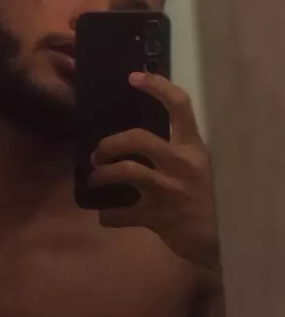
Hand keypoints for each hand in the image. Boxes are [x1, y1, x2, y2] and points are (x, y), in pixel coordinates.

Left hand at [88, 72, 219, 269]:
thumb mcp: (199, 166)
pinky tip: (106, 215)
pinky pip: (121, 214)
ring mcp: (169, 190)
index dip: (156, 86)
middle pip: (138, 139)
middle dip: (110, 144)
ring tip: (94, 179)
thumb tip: (136, 139)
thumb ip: (176, 150)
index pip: (179, 105)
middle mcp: (181, 163)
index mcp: (193, 147)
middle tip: (98, 154)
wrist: (221, 239)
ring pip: (125, 171)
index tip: (133, 78)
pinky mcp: (158, 216)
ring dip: (101, 174)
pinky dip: (107, 215)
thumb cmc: (206, 198)